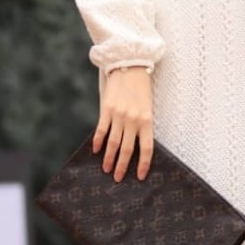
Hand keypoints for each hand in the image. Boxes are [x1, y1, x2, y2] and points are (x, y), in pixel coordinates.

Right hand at [93, 67, 153, 181]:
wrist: (130, 66)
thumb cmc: (141, 88)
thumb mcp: (148, 107)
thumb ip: (143, 125)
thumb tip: (137, 145)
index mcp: (147, 120)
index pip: (146, 148)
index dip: (143, 164)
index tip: (139, 176)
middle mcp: (133, 120)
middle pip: (127, 149)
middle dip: (122, 166)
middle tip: (117, 178)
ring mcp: (119, 115)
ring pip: (113, 142)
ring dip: (109, 158)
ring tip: (106, 169)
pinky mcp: (107, 109)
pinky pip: (101, 129)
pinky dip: (98, 141)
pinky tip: (95, 150)